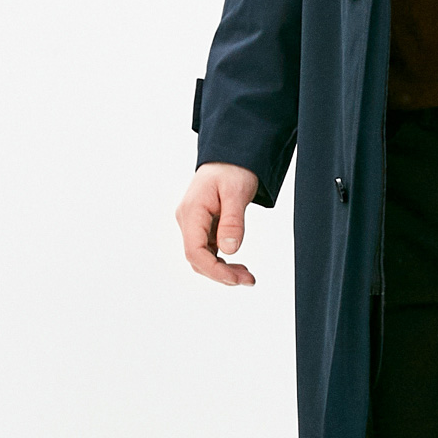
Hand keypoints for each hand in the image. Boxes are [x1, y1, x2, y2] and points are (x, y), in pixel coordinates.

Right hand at [176, 163, 260, 285]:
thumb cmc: (232, 170)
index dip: (214, 270)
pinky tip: (239, 267)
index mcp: (192, 211)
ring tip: (247, 277)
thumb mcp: (237, 192)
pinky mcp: (203, 228)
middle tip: (249, 281)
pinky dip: (223, 262)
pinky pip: (208, 252)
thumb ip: (233, 221)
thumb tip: (229, 250)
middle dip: (221, 274)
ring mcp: (194, 225)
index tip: (235, 279)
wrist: (230, 157)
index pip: (194, 251)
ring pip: (202, 258)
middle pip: (197, 259)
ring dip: (223, 271)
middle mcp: (188, 220)